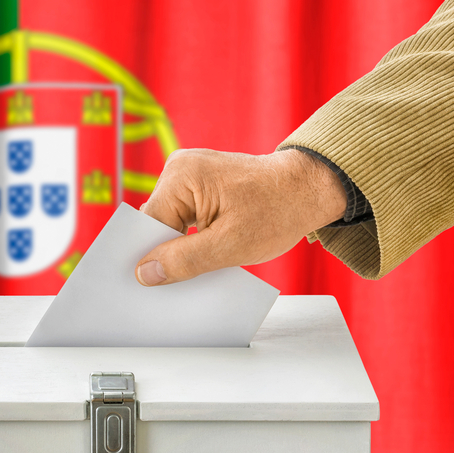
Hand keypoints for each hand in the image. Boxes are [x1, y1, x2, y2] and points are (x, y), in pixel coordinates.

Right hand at [135, 148, 347, 285]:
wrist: (308, 190)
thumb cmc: (278, 211)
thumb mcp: (230, 246)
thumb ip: (184, 261)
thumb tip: (144, 273)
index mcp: (182, 175)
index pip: (150, 224)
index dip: (152, 256)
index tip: (155, 284)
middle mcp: (180, 168)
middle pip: (157, 222)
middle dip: (169, 252)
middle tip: (184, 281)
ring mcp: (189, 174)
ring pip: (170, 222)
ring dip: (183, 246)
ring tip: (204, 262)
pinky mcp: (200, 184)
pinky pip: (184, 216)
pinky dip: (192, 237)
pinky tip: (208, 251)